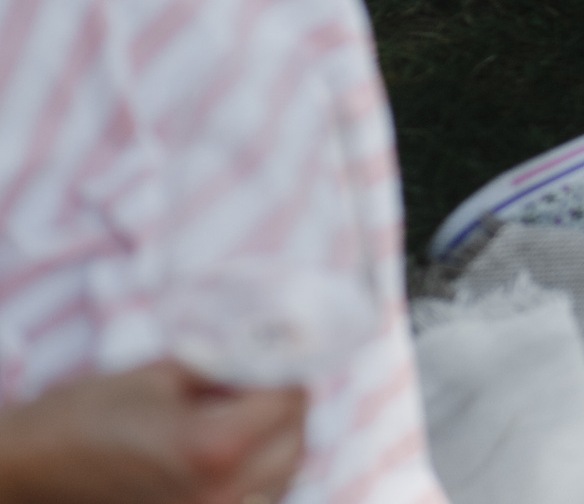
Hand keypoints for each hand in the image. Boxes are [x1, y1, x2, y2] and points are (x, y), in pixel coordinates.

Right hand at [0, 362, 306, 503]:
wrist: (28, 471)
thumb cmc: (82, 418)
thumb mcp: (160, 375)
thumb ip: (225, 366)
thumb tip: (269, 354)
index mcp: (214, 447)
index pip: (288, 400)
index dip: (282, 370)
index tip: (272, 354)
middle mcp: (221, 494)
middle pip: (294, 441)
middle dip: (284, 405)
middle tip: (262, 379)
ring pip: (281, 476)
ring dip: (275, 441)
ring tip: (244, 413)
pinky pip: (254, 498)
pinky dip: (256, 472)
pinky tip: (230, 449)